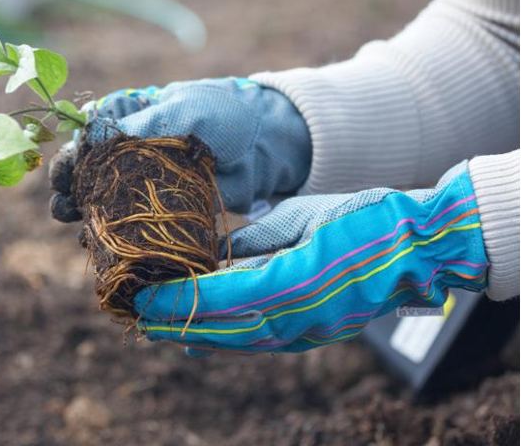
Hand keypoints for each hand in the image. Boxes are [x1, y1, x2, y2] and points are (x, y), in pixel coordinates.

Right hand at [48, 77, 311, 221]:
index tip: (68, 170)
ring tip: (77, 224)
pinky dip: (108, 234)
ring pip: (98, 200)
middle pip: (84, 170)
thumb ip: (145, 125)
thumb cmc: (224, 115)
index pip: (86, 136)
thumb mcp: (185, 110)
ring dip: (83, 214)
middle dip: (70, 186)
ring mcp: (139, 181)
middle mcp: (125, 150)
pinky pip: (124, 223)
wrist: (263, 146)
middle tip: (65, 202)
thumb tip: (99, 138)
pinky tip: (95, 244)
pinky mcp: (154, 208)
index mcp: (127, 118)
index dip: (72, 154)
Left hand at [133, 161, 488, 354]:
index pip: (221, 297)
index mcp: (293, 282)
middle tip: (138, 318)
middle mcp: (298, 316)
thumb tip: (215, 254)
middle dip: (178, 324)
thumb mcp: (302, 218)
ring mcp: (309, 330)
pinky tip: (205, 339)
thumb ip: (256, 241)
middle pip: (224, 328)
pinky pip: (264, 342)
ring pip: (241, 342)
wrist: (420, 247)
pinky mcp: (317, 333)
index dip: (179, 299)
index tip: (143, 297)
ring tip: (161, 330)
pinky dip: (229, 341)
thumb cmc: (365, 219)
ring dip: (199, 337)